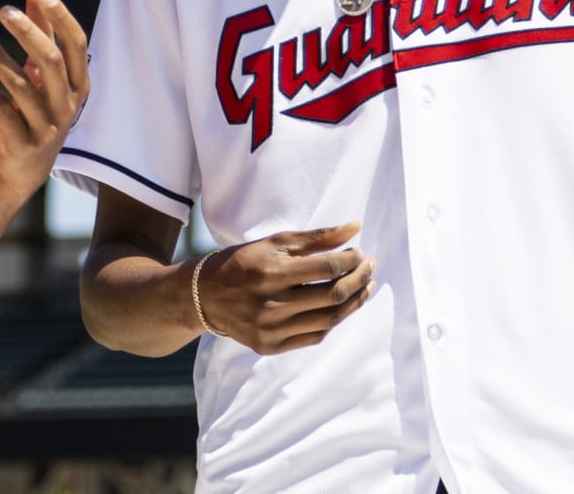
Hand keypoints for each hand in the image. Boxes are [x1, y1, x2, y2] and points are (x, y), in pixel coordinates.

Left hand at [0, 0, 89, 192]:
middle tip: (2, 11)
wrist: (27, 166)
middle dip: (26, 32)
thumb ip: (43, 35)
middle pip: (50, 61)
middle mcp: (68, 105)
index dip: (60, 17)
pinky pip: (1, 110)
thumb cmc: (39, 108)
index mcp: (80, 84)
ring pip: (21, 85)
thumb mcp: (45, 74)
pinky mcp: (23, 143)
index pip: (76, 44)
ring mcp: (47, 126)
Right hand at [194, 222, 375, 354]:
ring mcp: (271, 329)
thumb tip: (356, 228)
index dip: (352, 260)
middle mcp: (271, 304)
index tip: (361, 252)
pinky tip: (342, 306)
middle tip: (370, 267)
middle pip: (333, 295)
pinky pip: (314, 336)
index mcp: (272, 272)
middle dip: (360, 279)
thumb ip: (317, 237)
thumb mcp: (274, 242)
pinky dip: (333, 321)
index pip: (327, 267)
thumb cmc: (243, 262)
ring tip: (365, 287)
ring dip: (354, 302)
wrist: (203, 296)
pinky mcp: (270, 346)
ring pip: (329, 320)